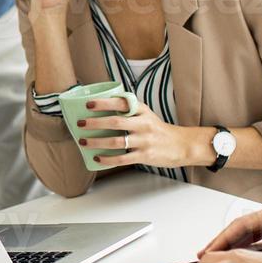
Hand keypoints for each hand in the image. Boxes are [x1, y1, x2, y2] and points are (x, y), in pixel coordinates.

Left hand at [75, 98, 199, 168]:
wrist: (181, 145)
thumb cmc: (158, 129)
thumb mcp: (145, 114)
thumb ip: (128, 109)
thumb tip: (101, 105)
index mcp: (142, 110)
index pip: (121, 103)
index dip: (103, 103)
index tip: (88, 104)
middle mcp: (143, 124)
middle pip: (115, 122)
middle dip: (94, 123)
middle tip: (80, 124)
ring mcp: (144, 140)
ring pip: (116, 141)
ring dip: (96, 142)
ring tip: (83, 142)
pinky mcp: (145, 156)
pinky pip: (122, 159)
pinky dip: (107, 159)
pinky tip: (97, 158)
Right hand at [200, 190, 261, 255]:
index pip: (243, 225)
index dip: (223, 238)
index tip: (208, 251)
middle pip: (242, 231)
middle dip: (222, 244)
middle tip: (204, 259)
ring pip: (252, 236)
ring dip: (234, 248)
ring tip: (218, 261)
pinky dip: (251, 249)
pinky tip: (245, 258)